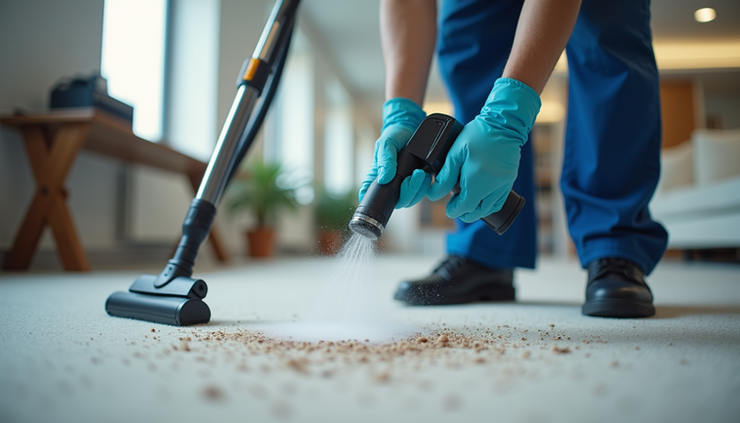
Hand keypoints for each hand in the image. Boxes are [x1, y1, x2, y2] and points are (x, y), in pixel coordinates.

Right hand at [359, 97, 428, 207]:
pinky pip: (421, 193)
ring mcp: (404, 185)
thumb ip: (385, 161)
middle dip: (408, 192)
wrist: (410, 128)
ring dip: (418, 189)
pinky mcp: (417, 183)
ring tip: (421, 172)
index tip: (387, 195)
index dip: (376, 202)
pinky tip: (426, 173)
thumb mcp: (385, 145)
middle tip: (416, 174)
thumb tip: (384, 179)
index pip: (370, 196)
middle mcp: (390, 185)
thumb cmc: (394, 136)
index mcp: (377, 178)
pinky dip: (425, 186)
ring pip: (410, 199)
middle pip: (397, 202)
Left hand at [427, 78, 540, 221]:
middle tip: (455, 206)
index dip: (454, 210)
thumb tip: (434, 194)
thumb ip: (445, 175)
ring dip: (477, 210)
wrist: (504, 124)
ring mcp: (504, 184)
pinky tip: (481, 199)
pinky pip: (499, 201)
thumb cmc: (477, 135)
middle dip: (465, 212)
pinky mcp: (510, 180)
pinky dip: (489, 205)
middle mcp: (493, 186)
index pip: (465, 207)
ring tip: (467, 203)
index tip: (448, 208)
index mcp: (477, 180)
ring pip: (489, 208)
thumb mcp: (455, 153)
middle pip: (477, 211)